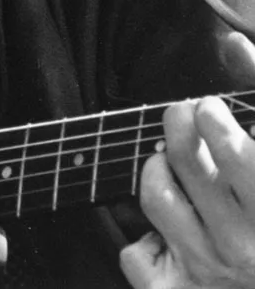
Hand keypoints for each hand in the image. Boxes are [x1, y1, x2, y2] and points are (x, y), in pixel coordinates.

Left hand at [121, 95, 254, 287]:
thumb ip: (251, 168)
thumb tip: (230, 128)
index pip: (238, 156)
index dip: (216, 122)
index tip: (209, 108)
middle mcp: (239, 247)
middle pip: (186, 161)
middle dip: (179, 125)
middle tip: (182, 113)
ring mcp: (202, 270)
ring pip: (156, 195)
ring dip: (158, 170)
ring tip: (170, 164)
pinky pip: (135, 253)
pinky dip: (145, 240)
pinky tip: (165, 235)